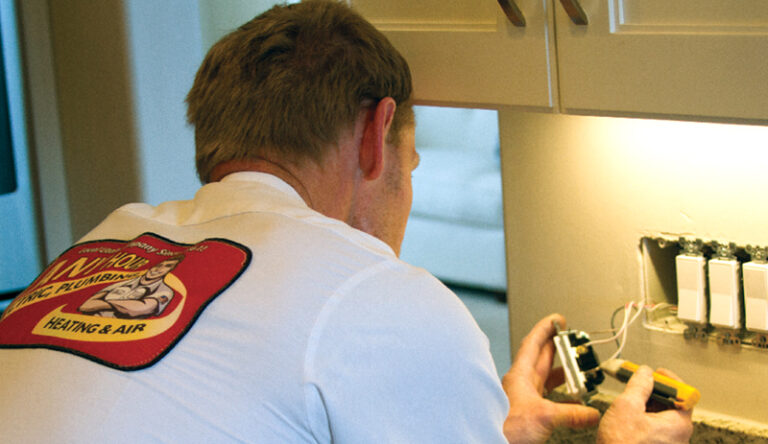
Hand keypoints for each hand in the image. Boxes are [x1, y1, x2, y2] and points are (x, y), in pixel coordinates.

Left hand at [502, 314, 600, 443]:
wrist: (490, 441)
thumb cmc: (505, 427)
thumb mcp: (544, 415)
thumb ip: (571, 413)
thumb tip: (590, 413)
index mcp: (520, 375)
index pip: (533, 343)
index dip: (545, 328)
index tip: (556, 319)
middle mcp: (521, 385)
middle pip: (541, 359)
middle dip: (556, 347)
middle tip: (570, 339)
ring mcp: (523, 399)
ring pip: (545, 380)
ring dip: (561, 374)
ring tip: (577, 369)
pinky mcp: (527, 414)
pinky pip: (548, 400)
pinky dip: (562, 398)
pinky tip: (572, 403)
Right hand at [597, 366, 693, 443]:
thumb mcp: (626, 407)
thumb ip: (638, 386)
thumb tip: (645, 373)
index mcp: (679, 424)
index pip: (684, 393)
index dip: (668, 380)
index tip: (656, 373)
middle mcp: (680, 437)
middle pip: (672, 405)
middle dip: (653, 393)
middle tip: (637, 385)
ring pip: (662, 418)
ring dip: (646, 407)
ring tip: (628, 404)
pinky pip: (656, 430)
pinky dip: (644, 420)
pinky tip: (627, 420)